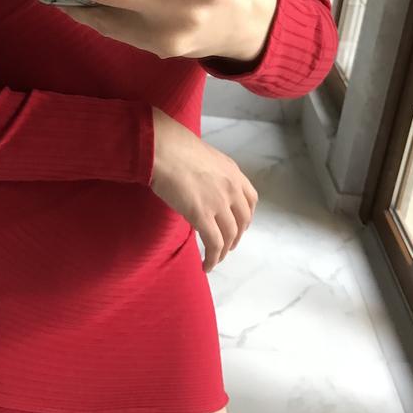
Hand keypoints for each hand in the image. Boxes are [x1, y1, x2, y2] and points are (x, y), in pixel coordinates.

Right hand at [150, 107, 257, 272]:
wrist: (162, 149)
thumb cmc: (174, 147)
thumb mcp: (203, 157)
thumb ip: (210, 174)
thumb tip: (202, 185)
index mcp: (233, 172)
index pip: (250, 199)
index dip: (246, 216)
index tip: (240, 225)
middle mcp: (232, 188)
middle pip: (243, 220)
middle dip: (237, 236)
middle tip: (228, 245)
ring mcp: (219, 203)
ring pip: (230, 235)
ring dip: (224, 251)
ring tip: (216, 258)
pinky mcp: (202, 216)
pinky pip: (214, 243)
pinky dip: (213, 258)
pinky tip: (207, 265)